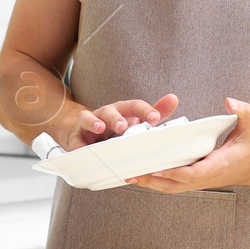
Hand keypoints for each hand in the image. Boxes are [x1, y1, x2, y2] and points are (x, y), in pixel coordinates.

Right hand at [59, 92, 178, 150]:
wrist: (82, 131)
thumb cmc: (113, 128)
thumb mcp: (134, 120)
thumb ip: (155, 112)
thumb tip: (174, 99)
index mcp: (122, 111)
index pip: (134, 106)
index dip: (144, 110)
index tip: (155, 118)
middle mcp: (105, 114)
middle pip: (110, 111)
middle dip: (116, 118)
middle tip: (123, 127)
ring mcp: (88, 124)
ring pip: (89, 118)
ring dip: (94, 122)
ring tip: (100, 128)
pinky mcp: (76, 136)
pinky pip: (75, 139)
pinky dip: (78, 145)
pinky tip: (82, 150)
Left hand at [126, 97, 249, 192]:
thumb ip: (243, 112)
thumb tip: (229, 102)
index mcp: (217, 165)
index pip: (192, 173)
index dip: (173, 173)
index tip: (156, 169)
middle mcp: (206, 177)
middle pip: (175, 185)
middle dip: (153, 181)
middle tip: (132, 173)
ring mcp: (200, 181)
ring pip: (172, 188)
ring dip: (151, 184)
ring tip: (130, 175)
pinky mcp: (195, 181)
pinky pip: (173, 185)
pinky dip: (157, 182)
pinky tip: (143, 176)